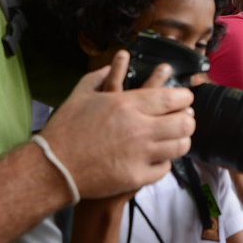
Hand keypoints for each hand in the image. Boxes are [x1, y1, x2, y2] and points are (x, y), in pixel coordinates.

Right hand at [41, 50, 194, 198]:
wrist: (54, 168)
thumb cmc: (65, 130)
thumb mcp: (79, 96)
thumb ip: (97, 77)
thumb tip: (109, 66)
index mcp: (126, 104)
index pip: (172, 98)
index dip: (185, 97)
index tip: (186, 97)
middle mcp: (138, 128)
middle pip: (183, 122)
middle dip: (188, 118)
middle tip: (186, 117)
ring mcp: (140, 154)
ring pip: (179, 146)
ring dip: (182, 140)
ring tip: (178, 137)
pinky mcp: (137, 176)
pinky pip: (164, 168)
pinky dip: (165, 161)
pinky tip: (160, 157)